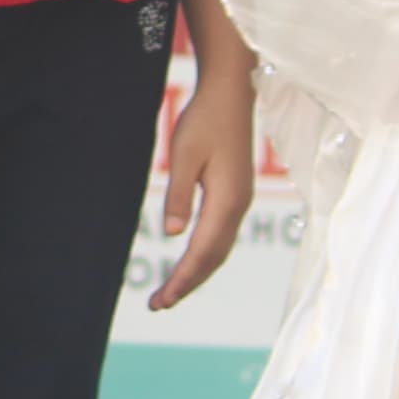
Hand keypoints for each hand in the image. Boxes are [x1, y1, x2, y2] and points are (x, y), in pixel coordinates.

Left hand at [150, 51, 253, 309]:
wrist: (231, 93)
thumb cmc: (204, 120)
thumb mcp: (184, 155)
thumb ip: (178, 194)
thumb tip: (172, 234)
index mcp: (226, 201)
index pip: (202, 252)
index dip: (182, 279)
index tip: (161, 300)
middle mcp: (238, 207)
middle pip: (214, 258)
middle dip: (187, 284)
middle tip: (157, 305)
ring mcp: (240, 201)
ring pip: (219, 250)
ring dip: (196, 273)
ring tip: (169, 292)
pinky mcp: (236, 194)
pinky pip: (221, 236)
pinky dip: (205, 257)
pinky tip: (190, 263)